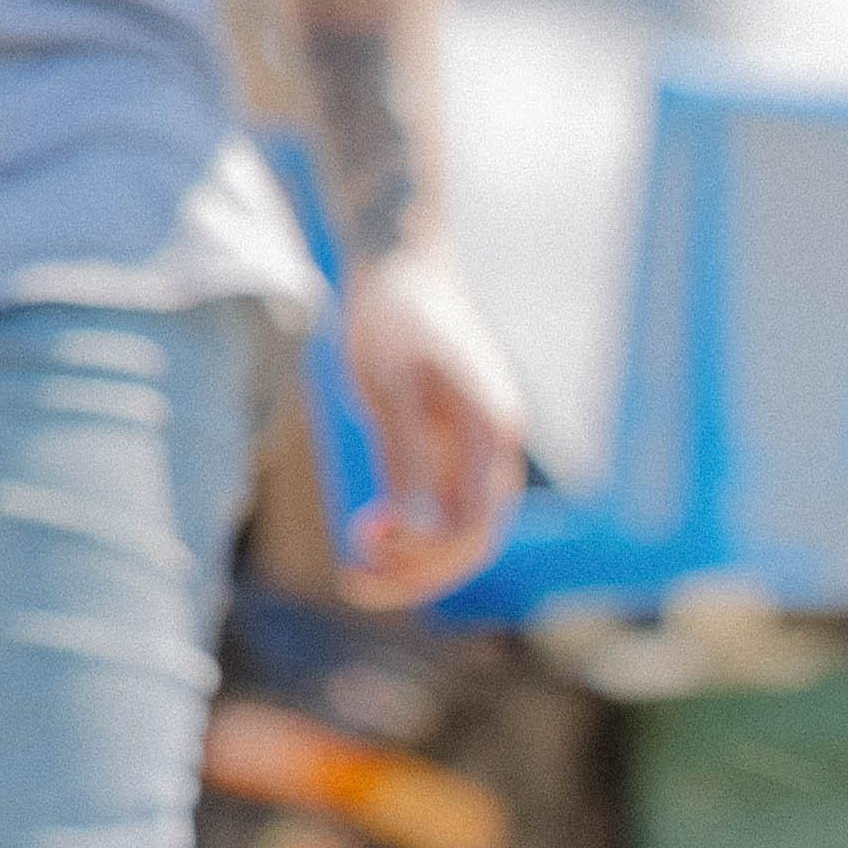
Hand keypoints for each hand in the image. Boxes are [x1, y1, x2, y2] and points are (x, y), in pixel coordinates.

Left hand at [332, 239, 527, 607]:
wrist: (401, 265)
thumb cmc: (392, 318)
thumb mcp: (391, 386)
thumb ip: (406, 459)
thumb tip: (413, 532)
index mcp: (489, 431)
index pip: (472, 525)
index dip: (423, 555)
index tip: (363, 553)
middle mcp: (495, 448)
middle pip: (472, 539)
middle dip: (418, 570)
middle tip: (353, 581)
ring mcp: (478, 448)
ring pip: (460, 530)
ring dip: (415, 559)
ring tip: (357, 566)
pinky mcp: (455, 446)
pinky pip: (443, 507)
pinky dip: (412, 531)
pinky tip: (372, 532)